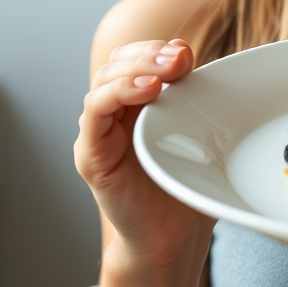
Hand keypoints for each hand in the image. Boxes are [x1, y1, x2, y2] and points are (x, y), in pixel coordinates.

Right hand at [74, 39, 212, 268]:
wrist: (173, 238)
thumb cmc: (186, 183)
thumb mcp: (196, 128)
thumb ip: (190, 92)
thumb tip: (185, 49)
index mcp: (137, 103)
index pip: (134, 57)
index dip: (156, 48)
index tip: (186, 53)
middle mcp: (113, 114)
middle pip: (117, 62)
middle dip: (149, 53)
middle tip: (180, 59)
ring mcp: (98, 134)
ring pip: (104, 81)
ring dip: (136, 68)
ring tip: (165, 74)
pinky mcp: (91, 156)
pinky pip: (93, 113)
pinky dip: (118, 93)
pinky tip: (148, 91)